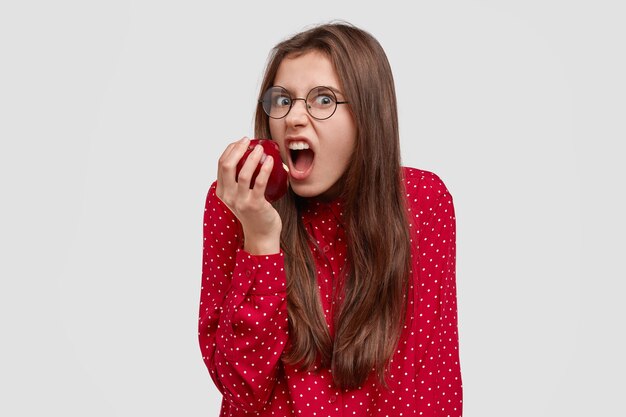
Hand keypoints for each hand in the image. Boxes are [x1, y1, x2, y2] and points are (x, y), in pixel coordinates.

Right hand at [216, 137, 281, 254]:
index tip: (241, 142)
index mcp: (222, 191)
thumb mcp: (241, 195)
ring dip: (252, 157)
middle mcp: (228, 196)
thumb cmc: (254, 211)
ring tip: (260, 149)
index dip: (230, 149)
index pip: (221, 164)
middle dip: (237, 149)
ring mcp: (241, 201)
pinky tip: (270, 161)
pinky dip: (265, 169)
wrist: (261, 234)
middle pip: (227, 166)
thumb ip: (242, 180)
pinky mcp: (255, 205)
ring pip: (243, 173)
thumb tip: (260, 155)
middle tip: (248, 141)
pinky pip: (259, 183)